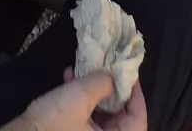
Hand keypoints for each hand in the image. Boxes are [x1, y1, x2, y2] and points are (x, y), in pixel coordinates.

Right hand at [13, 69, 145, 130]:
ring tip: (82, 70)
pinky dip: (81, 101)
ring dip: (93, 92)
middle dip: (111, 90)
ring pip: (102, 117)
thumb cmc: (54, 124)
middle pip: (121, 119)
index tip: (129, 72)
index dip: (136, 95)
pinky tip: (69, 80)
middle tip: (106, 67)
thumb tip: (114, 75)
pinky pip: (86, 120)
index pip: (138, 121)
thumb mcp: (80, 97)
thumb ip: (103, 82)